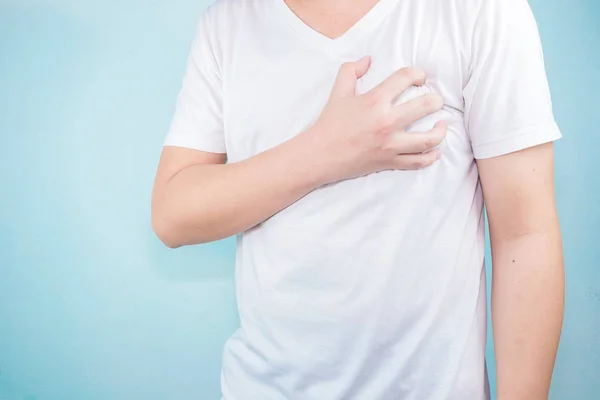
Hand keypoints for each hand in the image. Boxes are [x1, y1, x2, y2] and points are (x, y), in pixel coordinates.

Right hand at [306, 56, 445, 184]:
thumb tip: (367, 60)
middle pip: (425, 106)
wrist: (320, 155)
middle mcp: (386, 122)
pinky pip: (417, 162)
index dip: (417, 73)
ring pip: (428, 139)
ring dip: (440, 130)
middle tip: (436, 101)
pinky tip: (435, 150)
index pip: (405, 78)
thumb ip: (351, 71)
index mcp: (375, 101)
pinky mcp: (389, 162)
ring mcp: (390, 144)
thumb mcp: (338, 92)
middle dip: (436, 100)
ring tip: (442, 125)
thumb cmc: (329, 124)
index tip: (419, 77)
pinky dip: (431, 157)